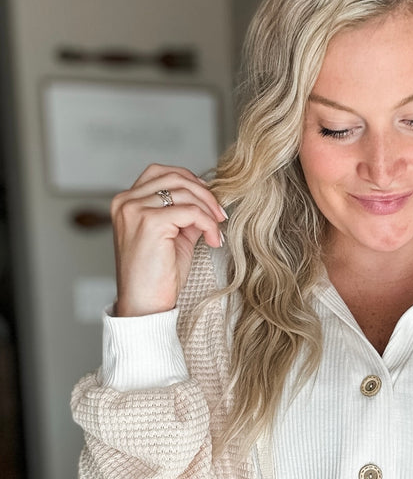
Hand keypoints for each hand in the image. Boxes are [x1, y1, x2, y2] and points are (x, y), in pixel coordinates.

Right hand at [110, 164, 226, 316]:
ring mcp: (135, 210)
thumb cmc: (157, 277)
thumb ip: (185, 215)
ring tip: (215, 232)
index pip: (161, 172)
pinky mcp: (150, 222)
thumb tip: (209, 201)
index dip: (190, 182)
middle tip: (221, 215)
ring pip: (184, 192)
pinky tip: (212, 240)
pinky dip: (207, 223)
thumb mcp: (174, 237)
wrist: (145, 306)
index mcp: (126, 202)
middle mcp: (126, 201)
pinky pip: (190, 211)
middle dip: (204, 194)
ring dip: (208, 211)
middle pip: (174, 177)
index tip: (209, 203)